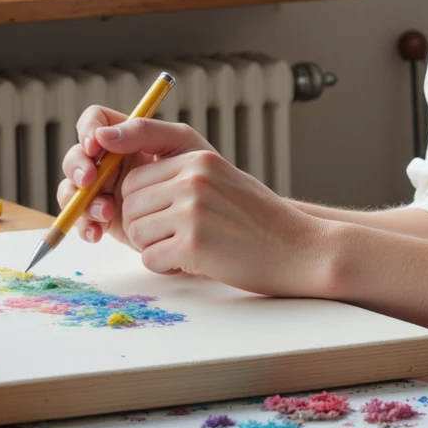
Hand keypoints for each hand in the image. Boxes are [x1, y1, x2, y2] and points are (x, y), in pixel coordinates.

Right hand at [58, 107, 211, 247]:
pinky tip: (97, 233)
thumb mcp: (178, 143)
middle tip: (90, 181)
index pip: (94, 121)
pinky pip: (80, 220)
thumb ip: (144, 132)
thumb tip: (102, 134)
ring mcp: (104, 190)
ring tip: (106, 213)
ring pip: (72, 189)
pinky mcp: (104, 218)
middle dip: (77, 167)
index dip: (88, 130)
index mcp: (126, 137)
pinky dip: (83, 226)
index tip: (95, 145)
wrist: (211, 215)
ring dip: (81, 200)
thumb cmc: (200, 172)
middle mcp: (110, 162)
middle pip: (76, 156)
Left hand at [118, 138, 326, 295]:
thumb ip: (181, 177)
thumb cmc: (259, 221)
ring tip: (187, 249)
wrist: (298, 248)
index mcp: (198, 160)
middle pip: (129, 205)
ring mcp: (193, 211)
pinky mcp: (193, 244)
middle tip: (172, 239)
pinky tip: (195, 262)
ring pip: (135, 233)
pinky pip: (150, 259)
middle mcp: (193, 180)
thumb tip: (130, 190)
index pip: (134, 178)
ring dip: (154, 248)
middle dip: (143, 227)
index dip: (139, 204)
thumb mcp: (221, 180)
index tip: (159, 219)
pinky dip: (166, 267)